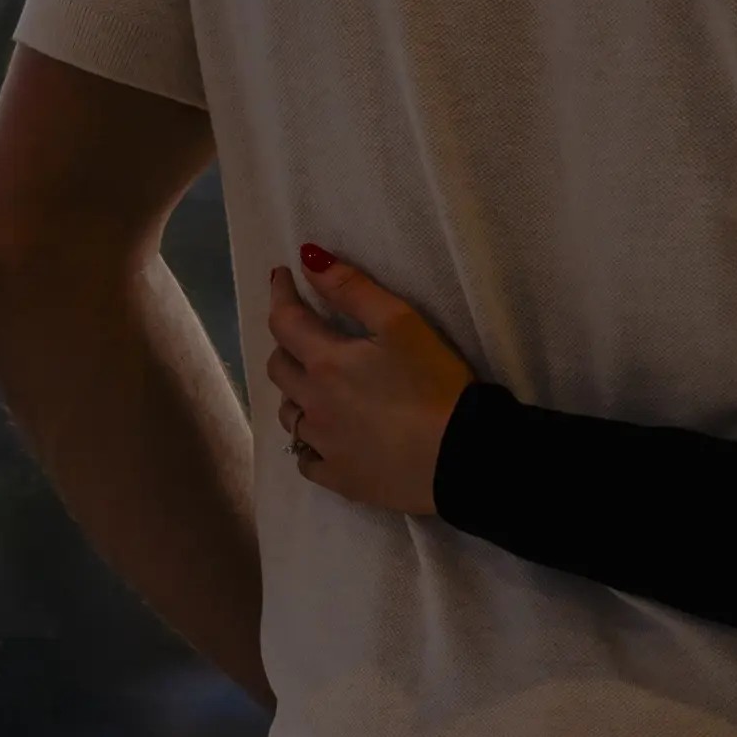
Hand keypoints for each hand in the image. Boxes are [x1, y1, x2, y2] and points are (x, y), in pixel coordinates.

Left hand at [264, 248, 472, 515]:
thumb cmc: (435, 383)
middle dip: (286, 344)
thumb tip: (308, 259)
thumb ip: (353, 289)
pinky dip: (310, 443)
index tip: (281, 276)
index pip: (285, 321)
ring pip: (289, 414)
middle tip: (305, 333)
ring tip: (317, 387)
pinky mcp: (337, 477)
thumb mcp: (402, 324)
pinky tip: (326, 439)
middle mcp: (313, 403)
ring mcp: (322, 445)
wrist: (458, 457)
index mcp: (326, 362)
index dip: (280, 294)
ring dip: (296, 393)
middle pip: (279, 368)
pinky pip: (306, 459)